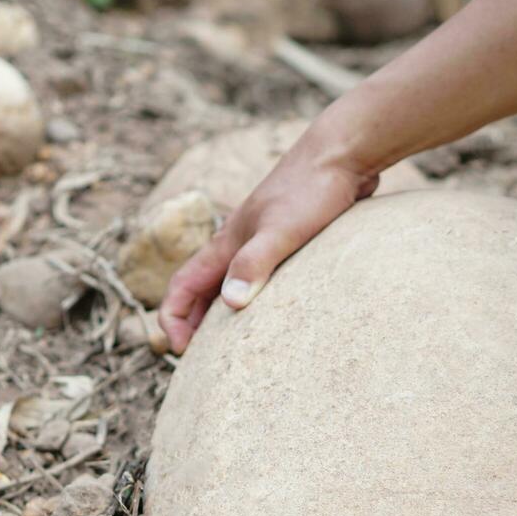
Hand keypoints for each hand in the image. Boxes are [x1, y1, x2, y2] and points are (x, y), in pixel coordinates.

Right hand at [159, 124, 381, 352]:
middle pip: (202, 289)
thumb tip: (230, 304)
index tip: (178, 350)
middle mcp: (238, 242)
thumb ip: (254, 264)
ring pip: (230, 282)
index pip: (182, 286)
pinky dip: (256, 298)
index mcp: (227, 243)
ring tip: (232, 345)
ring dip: (223, 312)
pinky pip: (260, 275)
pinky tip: (277, 313)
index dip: (172, 319)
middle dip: (193, 324)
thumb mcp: (281, 231)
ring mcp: (262, 240)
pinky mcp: (288, 239)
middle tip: (200, 362)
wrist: (343, 153)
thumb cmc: (312, 189)